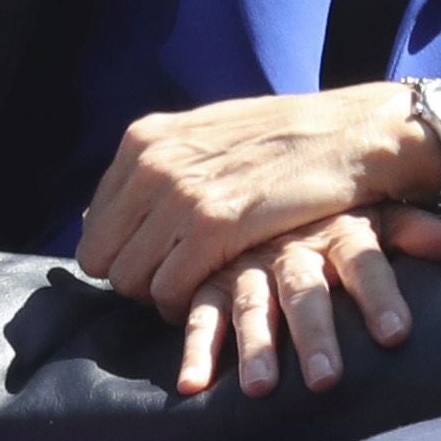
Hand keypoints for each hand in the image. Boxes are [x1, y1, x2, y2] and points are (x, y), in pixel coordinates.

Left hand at [78, 84, 440, 313]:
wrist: (348, 133)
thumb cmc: (282, 140)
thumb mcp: (203, 135)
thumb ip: (153, 169)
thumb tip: (92, 216)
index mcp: (143, 140)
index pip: (95, 227)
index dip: (121, 255)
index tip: (154, 264)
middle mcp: (152, 164)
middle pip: (104, 258)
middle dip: (134, 280)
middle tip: (173, 284)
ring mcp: (179, 194)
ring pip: (131, 280)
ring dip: (157, 297)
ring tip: (192, 292)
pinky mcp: (211, 226)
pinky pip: (167, 290)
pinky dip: (181, 307)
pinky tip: (209, 296)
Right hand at [172, 209, 440, 400]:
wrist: (264, 176)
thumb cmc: (335, 212)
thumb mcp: (380, 212)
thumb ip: (421, 231)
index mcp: (339, 231)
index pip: (366, 262)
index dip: (380, 296)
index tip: (396, 335)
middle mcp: (292, 249)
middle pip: (305, 291)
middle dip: (314, 334)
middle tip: (326, 380)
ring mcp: (248, 265)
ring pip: (251, 305)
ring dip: (256, 346)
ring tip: (261, 389)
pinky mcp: (210, 280)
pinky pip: (200, 314)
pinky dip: (196, 349)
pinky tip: (193, 384)